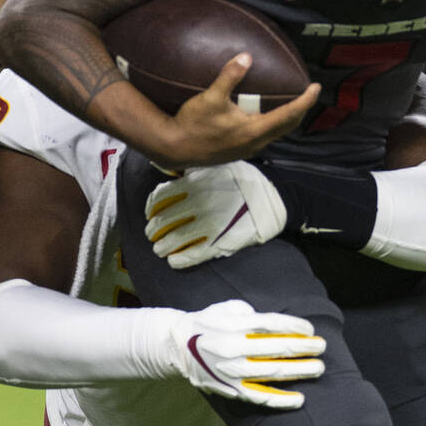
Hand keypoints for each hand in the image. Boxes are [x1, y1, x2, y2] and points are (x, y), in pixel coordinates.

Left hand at [145, 161, 287, 268]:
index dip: (151, 208)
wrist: (274, 197)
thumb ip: (191, 169)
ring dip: (162, 247)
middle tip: (153, 234)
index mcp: (196, 182)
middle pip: (162, 221)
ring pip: (173, 240)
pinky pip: (192, 255)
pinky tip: (174, 261)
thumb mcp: (216, 165)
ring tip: (160, 249)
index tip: (150, 214)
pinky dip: (179, 260)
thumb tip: (163, 164)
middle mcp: (199, 202)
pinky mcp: (220, 242)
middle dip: (153, 230)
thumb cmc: (243, 180)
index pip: (159, 197)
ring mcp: (209, 224)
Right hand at [158, 54, 319, 167]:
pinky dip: (272, 125)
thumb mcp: (210, 97)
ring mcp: (247, 150)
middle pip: (287, 126)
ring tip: (291, 103)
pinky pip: (264, 137)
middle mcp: (255, 143)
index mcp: (254, 130)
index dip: (305, 101)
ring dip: (286, 119)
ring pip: (276, 134)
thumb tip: (246, 57)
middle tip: (307, 94)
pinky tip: (265, 116)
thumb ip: (229, 76)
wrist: (174, 148)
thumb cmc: (193, 124)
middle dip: (300, 110)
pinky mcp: (239, 152)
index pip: (289, 114)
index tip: (316, 88)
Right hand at [160, 299, 324, 408]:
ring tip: (318, 368)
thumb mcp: (226, 308)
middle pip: (277, 349)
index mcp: (234, 325)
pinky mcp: (230, 390)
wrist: (176, 346)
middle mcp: (233, 348)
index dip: (294, 326)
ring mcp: (232, 371)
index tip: (311, 329)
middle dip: (304, 348)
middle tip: (322, 347)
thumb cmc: (207, 322)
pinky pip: (260, 398)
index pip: (272, 324)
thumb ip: (250, 311)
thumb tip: (275, 322)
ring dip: (299, 371)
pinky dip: (281, 400)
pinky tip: (299, 399)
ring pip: (272, 373)